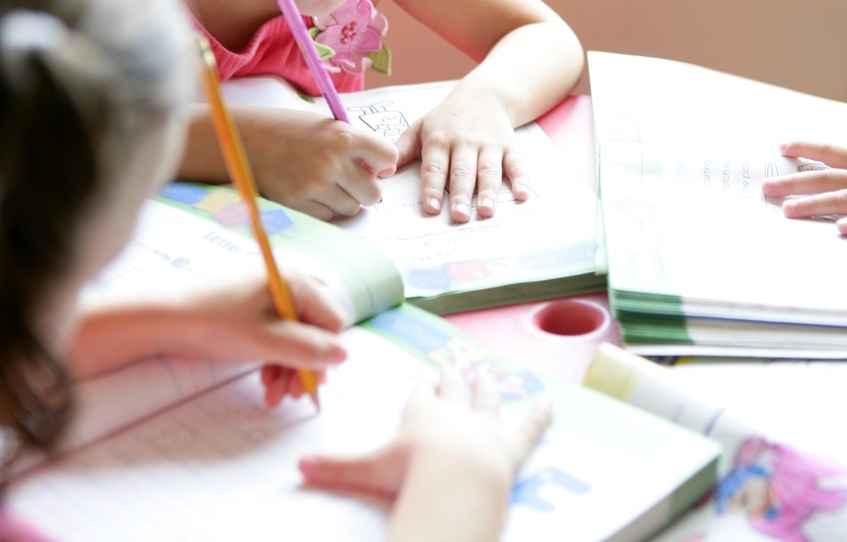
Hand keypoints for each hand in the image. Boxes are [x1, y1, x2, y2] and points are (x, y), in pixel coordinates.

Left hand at [162, 269, 348, 406]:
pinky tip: (264, 383)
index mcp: (293, 281)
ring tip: (273, 395)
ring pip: (294, 339)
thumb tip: (343, 356)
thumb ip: (308, 349)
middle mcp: (285, 286)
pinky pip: (276, 339)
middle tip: (292, 395)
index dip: (324, 353)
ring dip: (288, 369)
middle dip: (303, 366)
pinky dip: (273, 362)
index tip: (311, 381)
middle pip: (312, 331)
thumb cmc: (216, 324)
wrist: (163, 323)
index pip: (329, 319)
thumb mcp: (267, 342)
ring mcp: (267, 300)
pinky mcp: (251, 314)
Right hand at [238, 106, 397, 219]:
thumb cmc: (292, 131)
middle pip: (374, 193)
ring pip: (352, 208)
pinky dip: (325, 208)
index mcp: (343, 137)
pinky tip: (312, 191)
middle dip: (367, 189)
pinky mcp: (298, 203)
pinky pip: (328, 216)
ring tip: (328, 184)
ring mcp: (314, 185)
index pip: (388, 157)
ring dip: (346, 201)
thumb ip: (359, 147)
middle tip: (352, 181)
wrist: (246, 139)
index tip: (372, 163)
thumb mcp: (329, 127)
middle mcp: (331, 162)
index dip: (382, 163)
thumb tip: (386, 172)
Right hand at [299, 369, 550, 540]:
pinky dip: (539, 415)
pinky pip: (529, 427)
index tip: (422, 378)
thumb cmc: (410, 473)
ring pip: (488, 400)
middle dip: (453, 379)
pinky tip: (549, 403)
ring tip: (488, 374)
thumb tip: (298, 467)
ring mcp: (486, 426)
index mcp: (420, 415)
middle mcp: (454, 413)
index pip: (419, 396)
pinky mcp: (512, 446)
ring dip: (487, 388)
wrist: (453, 480)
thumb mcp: (367, 471)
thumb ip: (334, 468)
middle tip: (453, 366)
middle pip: (454, 390)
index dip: (420, 388)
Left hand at [394, 84, 529, 222]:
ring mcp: (489, 144)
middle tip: (458, 216)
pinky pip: (516, 163)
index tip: (430, 208)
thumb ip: (402, 149)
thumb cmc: (447, 118)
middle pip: (462, 171)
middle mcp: (465, 142)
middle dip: (460, 194)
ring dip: (488, 191)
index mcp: (440, 140)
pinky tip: (521, 194)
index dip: (432, 188)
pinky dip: (520, 179)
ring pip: (489, 170)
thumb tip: (380, 171)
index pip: (434, 167)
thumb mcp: (421, 127)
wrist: (484, 95)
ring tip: (486, 211)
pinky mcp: (509, 146)